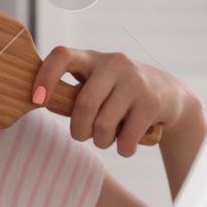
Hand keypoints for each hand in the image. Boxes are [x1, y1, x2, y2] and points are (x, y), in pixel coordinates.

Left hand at [31, 46, 202, 156]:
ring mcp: (135, 82)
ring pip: (104, 125)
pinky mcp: (151, 102)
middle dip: (79, 130)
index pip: (62, 56)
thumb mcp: (96, 87)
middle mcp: (114, 64)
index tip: (36, 100)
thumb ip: (71, 96)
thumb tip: (43, 103)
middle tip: (82, 136)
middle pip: (84, 105)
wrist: (169, 94)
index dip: (45, 77)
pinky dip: (122, 149)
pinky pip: (126, 138)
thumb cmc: (121, 94)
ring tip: (108, 139)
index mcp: (93, 58)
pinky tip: (126, 146)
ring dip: (102, 142)